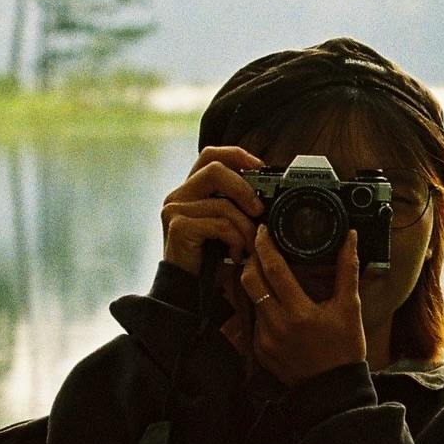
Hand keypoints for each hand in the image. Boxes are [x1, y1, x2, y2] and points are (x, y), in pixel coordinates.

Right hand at [161, 144, 264, 274]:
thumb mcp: (227, 224)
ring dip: (245, 227)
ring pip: (222, 203)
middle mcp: (178, 195)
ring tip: (249, 246)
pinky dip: (235, 239)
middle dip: (244, 188)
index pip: (211, 154)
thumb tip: (269, 193)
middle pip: (215, 169)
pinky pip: (219, 224)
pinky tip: (235, 254)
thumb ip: (238, 204)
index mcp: (191, 189)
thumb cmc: (212, 257)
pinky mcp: (178, 227)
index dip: (237, 156)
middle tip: (259, 210)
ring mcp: (175, 209)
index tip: (261, 169)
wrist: (190, 288)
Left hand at [238, 224, 366, 386]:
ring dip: (257, 284)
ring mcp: (264, 339)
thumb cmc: (345, 349)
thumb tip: (350, 238)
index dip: (266, 246)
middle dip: (251, 260)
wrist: (332, 389)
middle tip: (260, 249)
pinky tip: (277, 306)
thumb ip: (347, 271)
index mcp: (299, 312)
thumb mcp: (349, 308)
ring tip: (270, 275)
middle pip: (250, 281)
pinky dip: (263, 308)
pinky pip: (254, 320)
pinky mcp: (259, 350)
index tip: (263, 230)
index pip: (273, 270)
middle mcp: (277, 325)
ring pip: (250, 299)